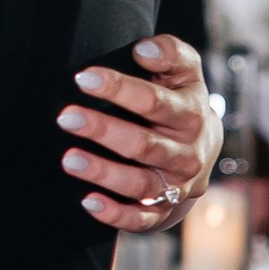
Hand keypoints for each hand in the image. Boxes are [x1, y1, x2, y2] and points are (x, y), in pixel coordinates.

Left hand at [60, 35, 220, 234]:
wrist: (202, 148)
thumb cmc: (180, 100)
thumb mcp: (185, 72)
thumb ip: (170, 53)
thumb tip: (143, 49)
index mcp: (192, 115)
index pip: (155, 102)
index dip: (119, 89)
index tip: (83, 78)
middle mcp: (188, 154)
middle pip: (144, 145)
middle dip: (103, 130)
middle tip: (66, 117)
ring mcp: (176, 186)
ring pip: (140, 184)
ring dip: (104, 173)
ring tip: (69, 159)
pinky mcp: (163, 212)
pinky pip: (141, 219)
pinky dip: (115, 215)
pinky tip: (87, 202)